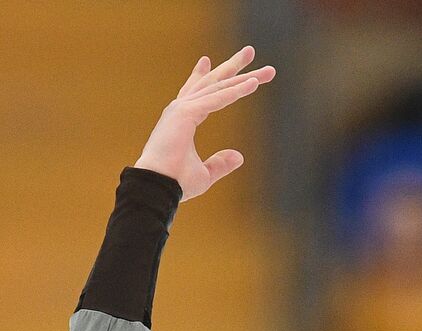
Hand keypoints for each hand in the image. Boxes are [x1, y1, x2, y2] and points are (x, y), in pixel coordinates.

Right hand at [133, 45, 274, 201]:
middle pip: (213, 83)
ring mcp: (182, 108)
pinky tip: (253, 83)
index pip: (201, 94)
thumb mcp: (204, 174)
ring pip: (218, 87)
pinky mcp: (186, 114)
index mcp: (182, 120)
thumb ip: (220, 163)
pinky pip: (218, 99)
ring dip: (241, 74)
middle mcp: (181, 108)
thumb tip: (239, 156)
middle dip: (233, 67)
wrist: (158, 188)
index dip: (210, 77)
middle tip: (251, 51)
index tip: (210, 60)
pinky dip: (236, 91)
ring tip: (262, 64)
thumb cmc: (175, 183)